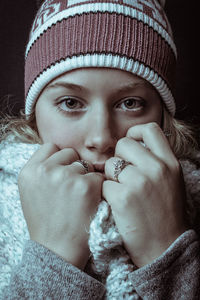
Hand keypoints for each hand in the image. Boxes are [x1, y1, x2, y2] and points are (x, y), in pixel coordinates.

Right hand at [18, 143, 103, 269]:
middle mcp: (45, 170)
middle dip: (73, 166)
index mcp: (29, 171)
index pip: (51, 146)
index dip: (59, 159)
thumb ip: (42, 169)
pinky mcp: (86, 185)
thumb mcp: (31, 192)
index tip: (61, 173)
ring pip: (85, 164)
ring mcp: (66, 176)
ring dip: (85, 177)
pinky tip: (89, 203)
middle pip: (69, 153)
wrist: (56, 250)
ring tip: (78, 199)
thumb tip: (62, 155)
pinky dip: (97, 188)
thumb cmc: (46, 222)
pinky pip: (99, 177)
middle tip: (71, 189)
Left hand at [103, 123, 188, 267]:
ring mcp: (139, 182)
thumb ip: (155, 161)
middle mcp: (156, 168)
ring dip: (110, 177)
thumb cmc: (165, 214)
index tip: (130, 144)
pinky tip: (117, 205)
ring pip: (110, 165)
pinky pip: (103, 184)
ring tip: (122, 192)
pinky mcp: (122, 198)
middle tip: (122, 175)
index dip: (135, 133)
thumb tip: (132, 145)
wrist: (164, 247)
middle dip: (118, 157)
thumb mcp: (170, 181)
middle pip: (124, 144)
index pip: (150, 130)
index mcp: (170, 163)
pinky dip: (106, 193)